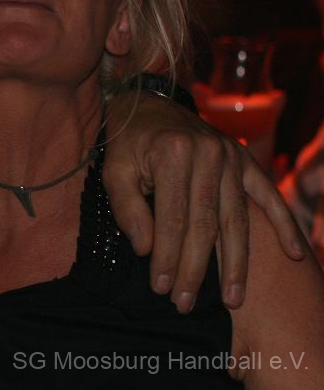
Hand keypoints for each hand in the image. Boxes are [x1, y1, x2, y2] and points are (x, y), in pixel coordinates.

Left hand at [102, 89, 306, 312]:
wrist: (150, 103)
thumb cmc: (129, 143)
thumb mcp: (113, 169)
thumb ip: (127, 208)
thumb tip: (146, 249)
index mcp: (172, 154)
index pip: (173, 219)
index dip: (168, 257)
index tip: (163, 288)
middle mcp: (207, 155)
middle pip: (206, 224)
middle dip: (198, 269)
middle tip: (188, 303)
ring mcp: (231, 157)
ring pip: (237, 219)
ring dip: (236, 263)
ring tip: (234, 299)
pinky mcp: (245, 161)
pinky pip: (268, 196)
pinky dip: (283, 225)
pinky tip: (293, 254)